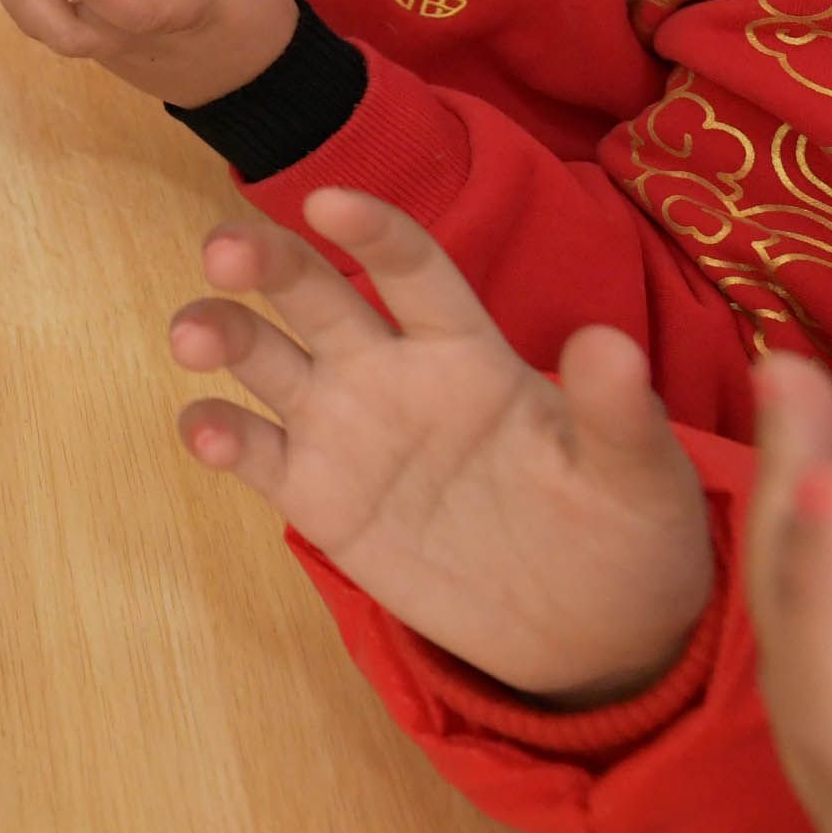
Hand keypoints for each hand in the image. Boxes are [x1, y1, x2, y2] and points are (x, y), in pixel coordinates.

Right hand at [170, 188, 714, 705]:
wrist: (588, 630)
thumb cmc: (621, 531)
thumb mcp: (641, 476)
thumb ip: (618, 412)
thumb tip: (611, 341)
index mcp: (465, 351)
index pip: (411, 270)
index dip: (371, 231)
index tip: (327, 201)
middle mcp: (391, 372)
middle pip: (312, 293)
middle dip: (263, 259)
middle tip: (223, 249)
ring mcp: (345, 432)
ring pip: (262, 357)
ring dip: (218, 331)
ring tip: (191, 337)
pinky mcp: (317, 495)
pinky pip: (252, 451)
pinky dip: (217, 433)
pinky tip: (205, 431)